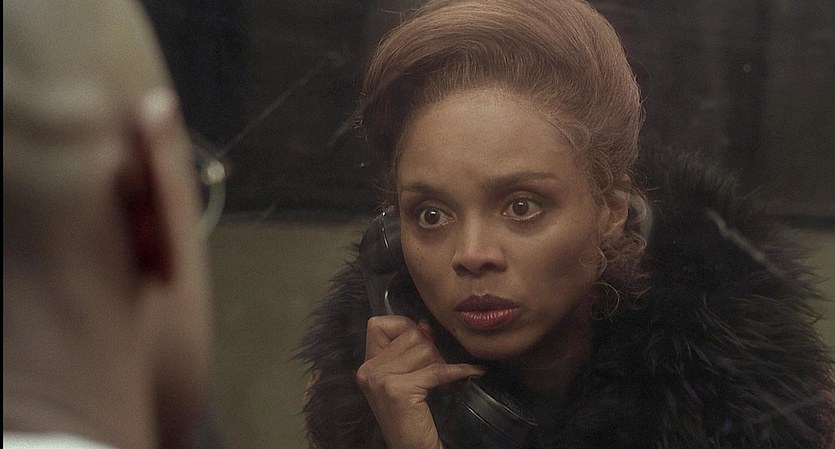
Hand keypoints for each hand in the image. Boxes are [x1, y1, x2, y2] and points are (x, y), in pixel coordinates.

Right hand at [356, 315, 484, 448]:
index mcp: (366, 367)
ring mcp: (381, 379)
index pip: (379, 324)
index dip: (403, 327)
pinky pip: (438, 370)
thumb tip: (424, 326)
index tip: (421, 341)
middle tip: (436, 371)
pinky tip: (472, 372)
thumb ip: (406, 353)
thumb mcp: (402, 380)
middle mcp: (368, 371)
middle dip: (430, 349)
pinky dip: (459, 371)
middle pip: (410, 335)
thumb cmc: (412, 418)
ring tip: (442, 381)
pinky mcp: (399, 389)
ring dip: (440, 363)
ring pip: (425, 350)